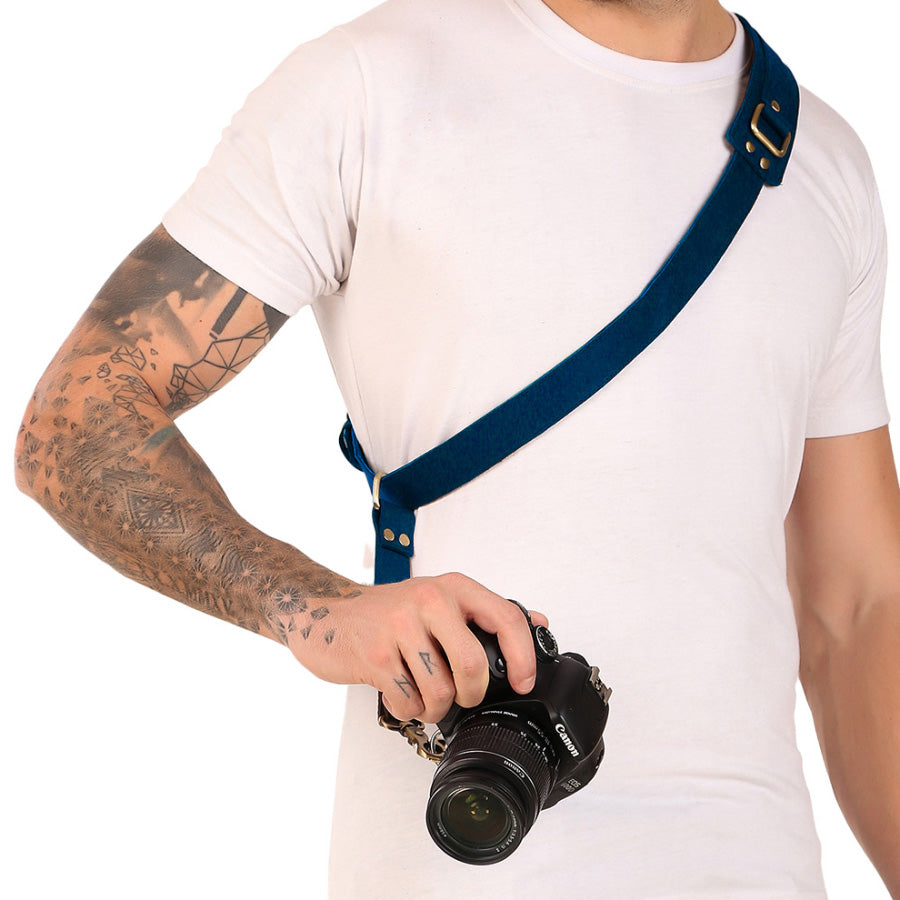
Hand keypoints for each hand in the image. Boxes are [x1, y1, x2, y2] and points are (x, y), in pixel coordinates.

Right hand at [288, 572, 547, 722]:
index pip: (505, 618)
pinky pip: (409, 702)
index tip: (524, 682)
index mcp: (453, 587)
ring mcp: (399, 626)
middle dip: (471, 694)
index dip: (523, 657)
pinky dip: (409, 710)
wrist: (325, 614)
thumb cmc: (387, 612)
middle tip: (462, 696)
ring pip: (441, 691)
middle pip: (473, 665)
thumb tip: (538, 622)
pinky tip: (401, 694)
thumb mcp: (438, 599)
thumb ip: (483, 612)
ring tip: (424, 696)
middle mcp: (429, 600)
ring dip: (435, 708)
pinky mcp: (375, 656)